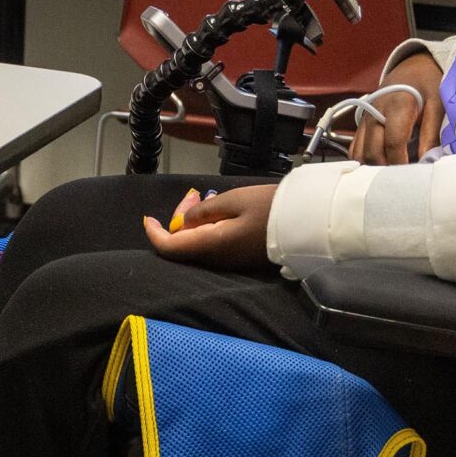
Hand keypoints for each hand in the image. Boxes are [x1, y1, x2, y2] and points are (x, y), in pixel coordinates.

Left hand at [141, 184, 277, 269]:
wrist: (306, 223)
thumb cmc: (270, 207)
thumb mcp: (233, 200)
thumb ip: (204, 211)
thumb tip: (184, 222)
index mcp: (211, 245)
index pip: (170, 248)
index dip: (155, 234)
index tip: (149, 219)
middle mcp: (217, 259)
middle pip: (183, 245)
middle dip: (178, 219)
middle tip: (191, 195)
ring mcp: (230, 260)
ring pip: (198, 244)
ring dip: (193, 222)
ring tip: (201, 197)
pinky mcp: (240, 257)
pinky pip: (213, 245)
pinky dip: (207, 228)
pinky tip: (217, 211)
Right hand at [353, 52, 443, 166]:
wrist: (411, 68)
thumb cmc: (427, 85)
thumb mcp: (438, 103)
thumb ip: (432, 133)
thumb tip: (427, 161)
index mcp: (397, 105)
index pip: (393, 142)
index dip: (401, 163)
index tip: (412, 175)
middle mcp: (375, 112)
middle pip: (372, 152)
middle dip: (387, 169)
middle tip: (404, 177)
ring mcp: (365, 118)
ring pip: (359, 153)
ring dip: (374, 167)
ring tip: (393, 171)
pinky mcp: (360, 123)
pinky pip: (354, 148)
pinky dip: (365, 160)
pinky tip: (381, 163)